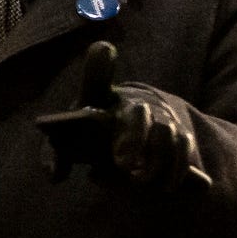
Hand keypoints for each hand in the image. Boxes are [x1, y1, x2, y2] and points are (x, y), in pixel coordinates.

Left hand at [37, 41, 210, 193]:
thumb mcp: (70, 142)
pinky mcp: (181, 137)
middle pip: (138, 113)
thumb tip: (54, 174)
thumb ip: (56, 155)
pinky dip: (174, 171)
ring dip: (155, 162)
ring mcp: (161, 118)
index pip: (99, 70)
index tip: (104, 49)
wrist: (141, 131)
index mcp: (101, 96)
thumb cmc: (94, 135)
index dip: (101, 62)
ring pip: (165, 135)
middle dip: (133, 137)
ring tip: (139, 182)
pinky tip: (162, 188)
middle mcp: (133, 103)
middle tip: (122, 164)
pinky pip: (183, 151)